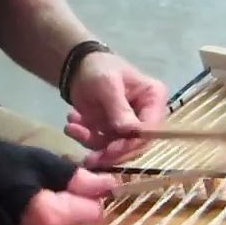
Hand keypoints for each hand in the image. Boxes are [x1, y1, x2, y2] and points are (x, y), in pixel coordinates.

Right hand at [0, 137, 117, 224]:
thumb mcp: (32, 160)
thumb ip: (73, 179)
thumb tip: (109, 187)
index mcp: (46, 218)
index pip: (92, 212)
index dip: (91, 194)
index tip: (80, 178)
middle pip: (75, 222)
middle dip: (68, 202)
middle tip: (43, 178)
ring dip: (51, 210)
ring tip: (26, 188)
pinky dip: (35, 220)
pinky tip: (17, 202)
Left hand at [63, 52, 167, 167]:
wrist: (78, 67)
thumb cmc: (99, 68)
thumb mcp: (108, 84)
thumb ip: (119, 108)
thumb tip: (130, 132)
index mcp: (153, 98)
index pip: (150, 130)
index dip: (132, 144)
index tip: (111, 150)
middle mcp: (145, 115)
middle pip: (134, 145)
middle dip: (109, 152)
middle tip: (89, 157)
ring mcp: (128, 126)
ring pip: (114, 148)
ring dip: (91, 141)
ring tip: (72, 126)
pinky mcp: (112, 132)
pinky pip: (100, 144)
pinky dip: (84, 137)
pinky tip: (72, 124)